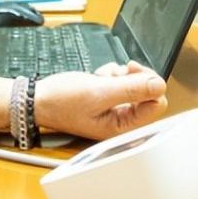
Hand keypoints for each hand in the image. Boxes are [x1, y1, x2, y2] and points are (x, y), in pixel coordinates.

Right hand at [34, 61, 167, 140]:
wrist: (38, 98)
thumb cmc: (61, 102)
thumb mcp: (98, 92)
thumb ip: (130, 89)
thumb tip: (159, 84)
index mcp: (122, 126)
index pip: (156, 104)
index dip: (148, 84)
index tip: (133, 73)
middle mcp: (121, 119)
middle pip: (147, 92)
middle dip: (133, 77)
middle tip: (120, 72)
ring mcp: (114, 108)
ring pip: (133, 83)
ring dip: (120, 74)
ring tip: (102, 78)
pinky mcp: (107, 97)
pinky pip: (121, 80)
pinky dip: (111, 74)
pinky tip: (98, 77)